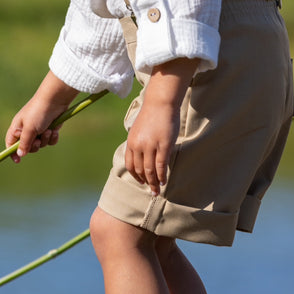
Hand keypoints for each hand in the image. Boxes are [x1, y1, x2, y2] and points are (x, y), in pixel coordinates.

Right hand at [5, 72, 78, 162]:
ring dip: (45, 140)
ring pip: (40, 144)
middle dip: (34, 146)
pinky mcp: (49, 128)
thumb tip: (20, 154)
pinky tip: (54, 130)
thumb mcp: (29, 129)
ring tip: (48, 130)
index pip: (11, 143)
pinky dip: (52, 137)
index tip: (18, 161)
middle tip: (38, 140)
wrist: (55, 100)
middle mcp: (27, 128)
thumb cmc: (38, 112)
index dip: (13, 152)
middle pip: (28, 147)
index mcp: (17, 127)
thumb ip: (24, 143)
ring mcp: (39, 129)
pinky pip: (49, 140)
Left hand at [125, 57, 197, 194]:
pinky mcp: (163, 145)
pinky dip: (161, 175)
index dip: (135, 176)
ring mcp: (150, 146)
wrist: (160, 103)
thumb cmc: (152, 116)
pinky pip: (161, 165)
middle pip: (140, 170)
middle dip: (145, 182)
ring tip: (157, 190)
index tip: (141, 182)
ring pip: (150, 170)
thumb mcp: (139, 131)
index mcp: (131, 142)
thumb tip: (142, 157)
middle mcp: (138, 146)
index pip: (130, 165)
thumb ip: (139, 144)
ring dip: (153, 182)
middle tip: (152, 191)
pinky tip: (164, 181)